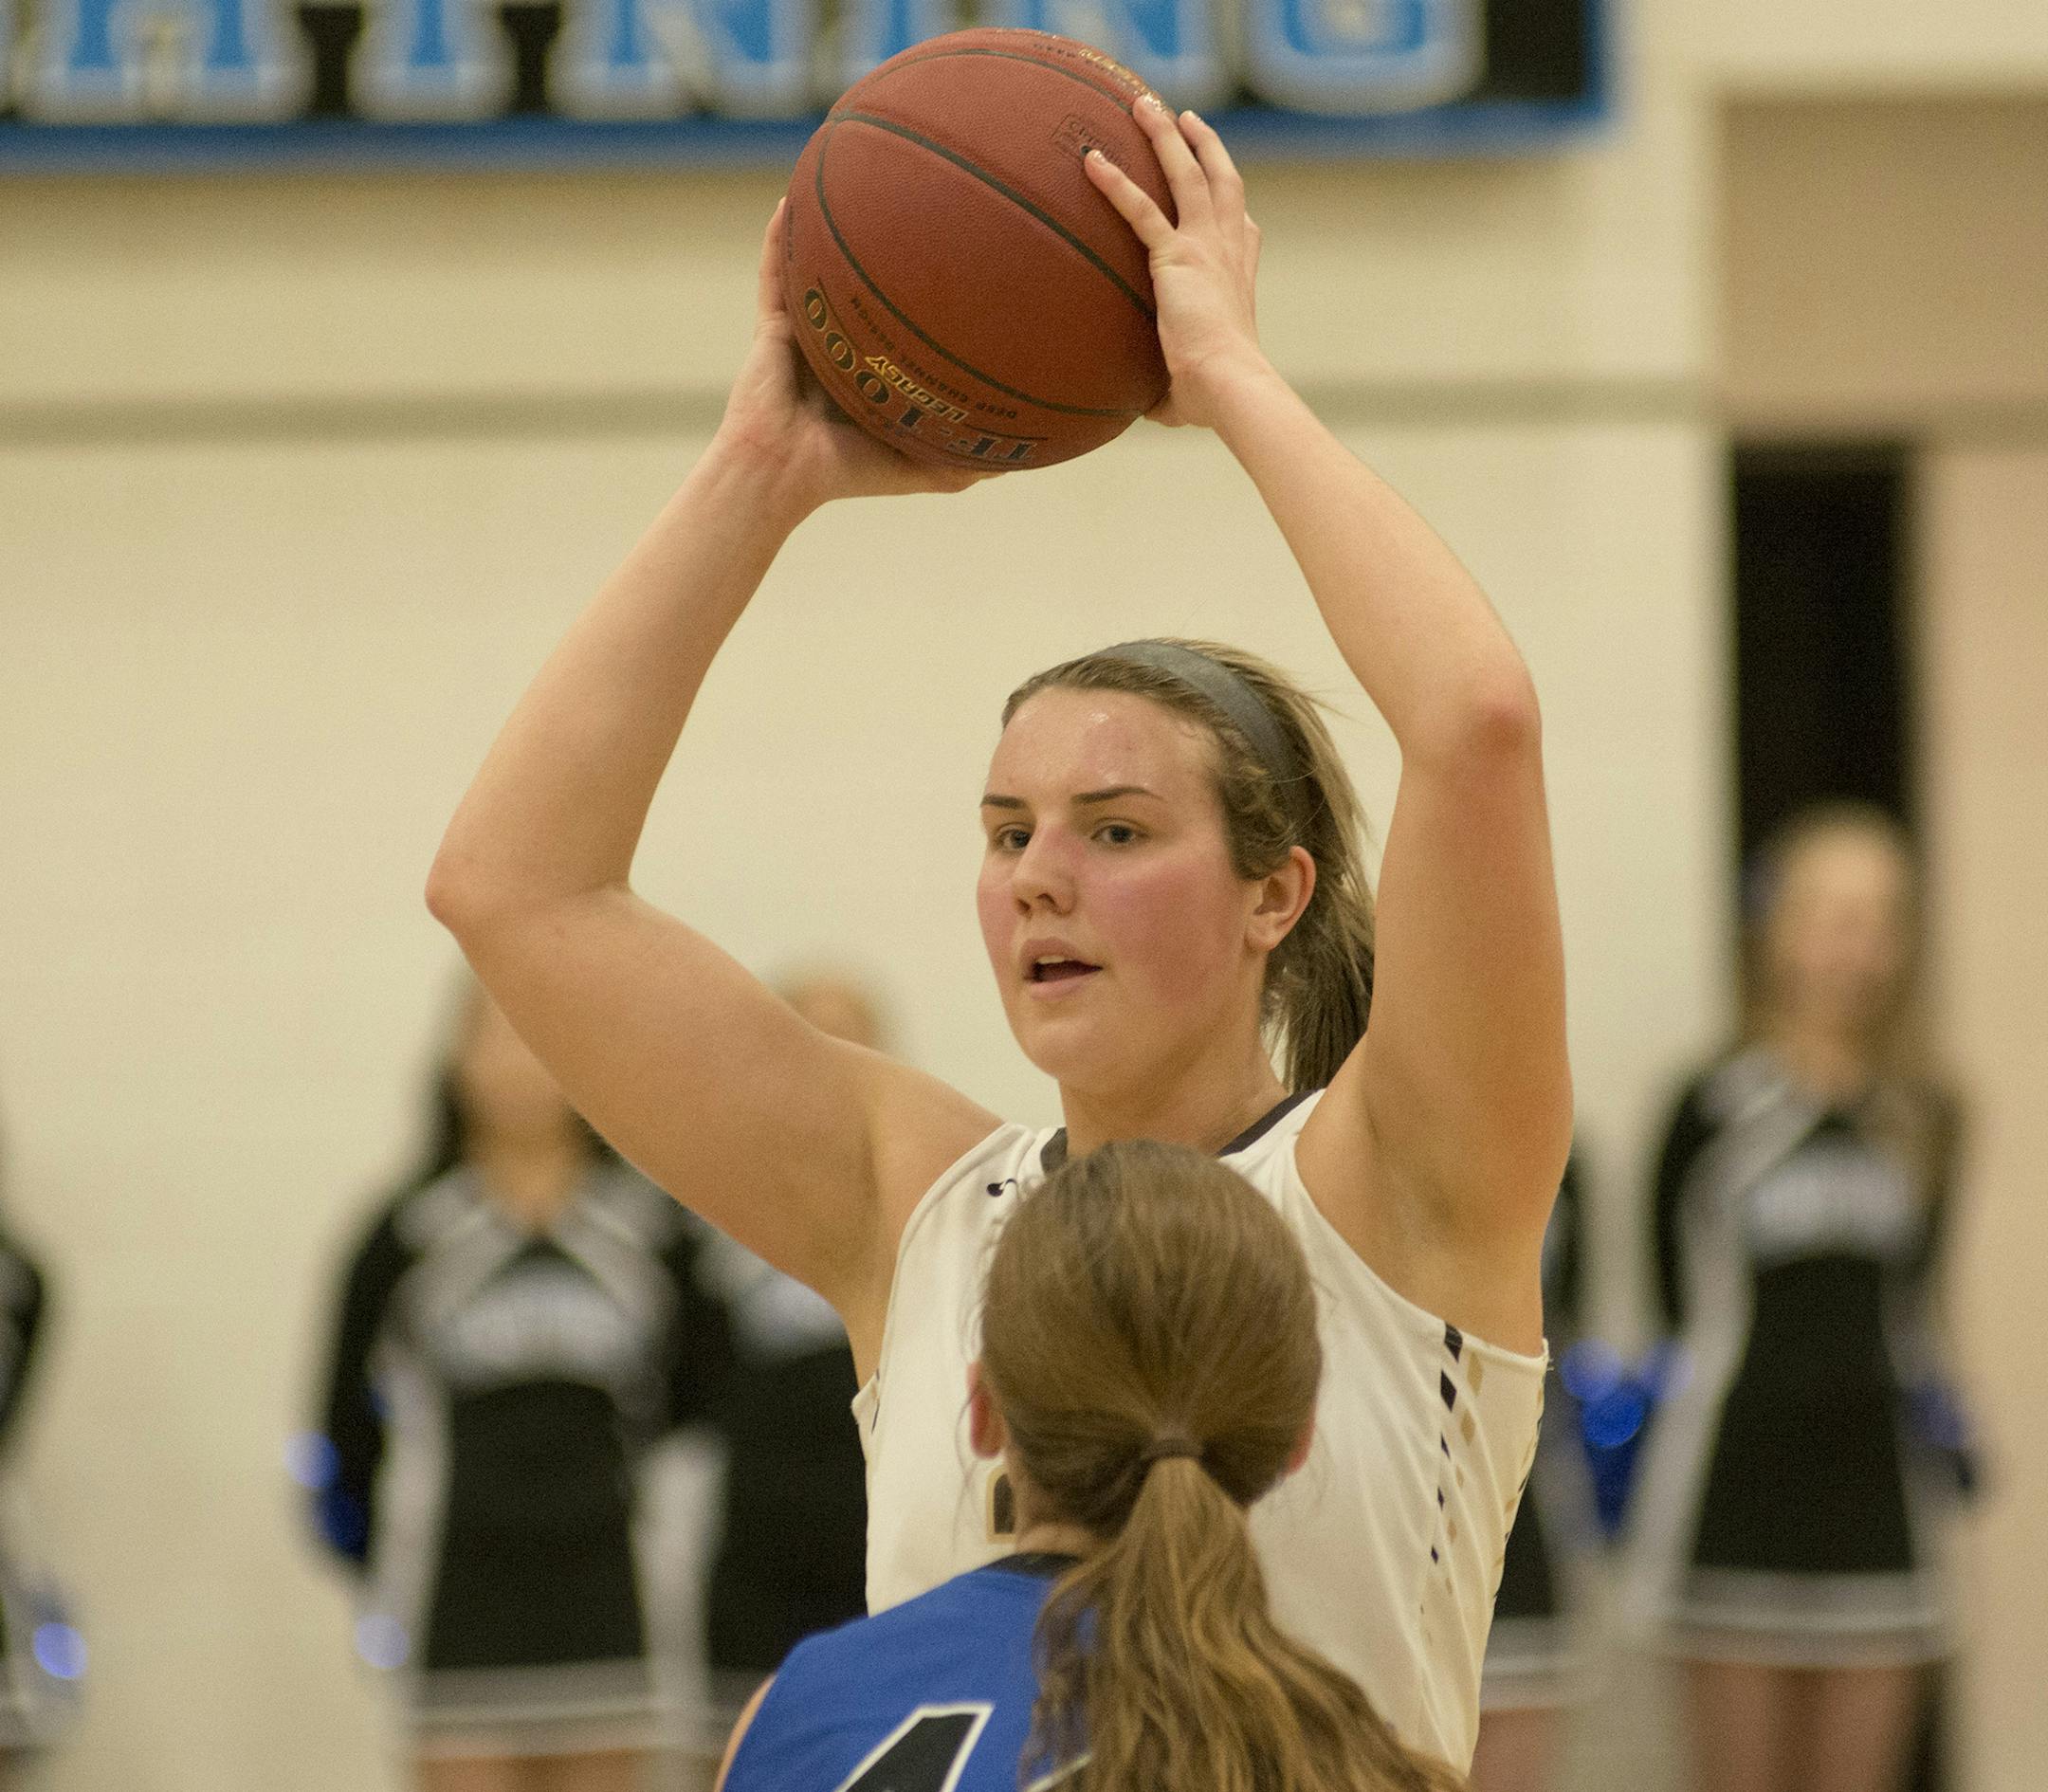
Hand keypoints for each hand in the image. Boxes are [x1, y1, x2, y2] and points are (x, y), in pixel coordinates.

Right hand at [712, 200, 989, 512]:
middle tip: (926, 207)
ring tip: (851, 180)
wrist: (784, 474)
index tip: (970, 262)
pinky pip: (774, 274)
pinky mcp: (771, 327)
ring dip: (829, 230)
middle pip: (869, 286)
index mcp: (874, 369)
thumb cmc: (849, 474)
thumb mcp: (924, 468)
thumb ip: (967, 460)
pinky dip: (778, 240)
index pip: (907, 325)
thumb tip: (1026, 455)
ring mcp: (805, 331)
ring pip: (820, 270)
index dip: (934, 296)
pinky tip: (789, 201)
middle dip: (890, 249)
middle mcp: (841, 343)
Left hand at [1085, 97, 1272, 429]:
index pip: (1242, 229)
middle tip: (1185, 117)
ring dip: (1165, 136)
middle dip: (1203, 144)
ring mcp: (1206, 246)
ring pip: (1187, 174)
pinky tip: (1090, 160)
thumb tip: (1145, 412)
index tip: (1225, 185)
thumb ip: (1168, 389)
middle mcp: (1229, 251)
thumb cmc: (1214, 398)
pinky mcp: (1177, 256)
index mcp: (1240, 277)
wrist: (1229, 386)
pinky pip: (1140, 210)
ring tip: (1144, 104)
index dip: (1234, 205)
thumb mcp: (1191, 388)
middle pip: (1220, 180)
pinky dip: (1114, 183)